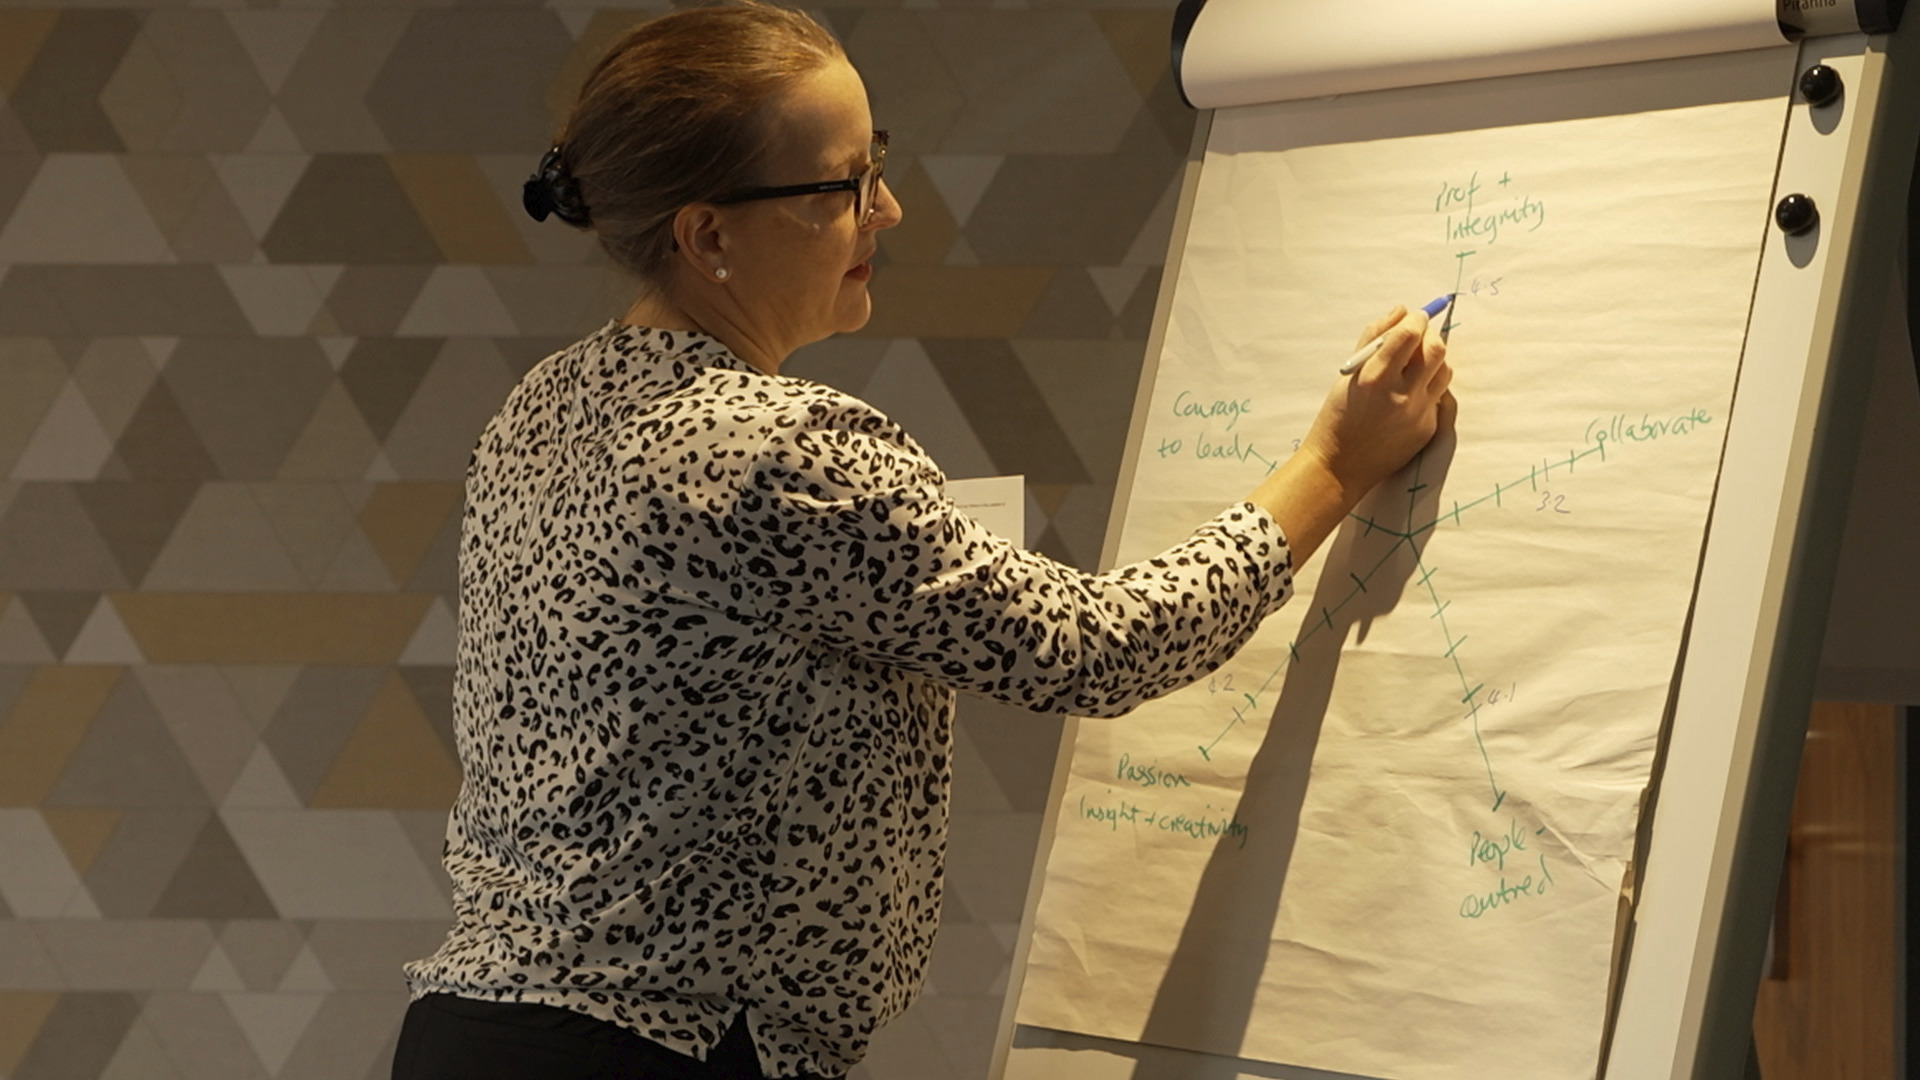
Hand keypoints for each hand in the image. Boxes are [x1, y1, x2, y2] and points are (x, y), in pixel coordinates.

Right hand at [1298, 305, 1454, 498]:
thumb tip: (1401, 310)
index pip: (1409, 333)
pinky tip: (1407, 397)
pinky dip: (1427, 389)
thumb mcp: (1348, 374)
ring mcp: (1418, 414)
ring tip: (1414, 368)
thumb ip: (1373, 337)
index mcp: (1375, 377)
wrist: (1340, 466)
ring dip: (1433, 362)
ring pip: (1445, 371)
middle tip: (1418, 338)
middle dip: (1430, 336)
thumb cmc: (1338, 416)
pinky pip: (1439, 398)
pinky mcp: (1428, 429)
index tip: (1414, 318)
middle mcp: (1401, 394)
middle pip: (1436, 349)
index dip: (1416, 319)